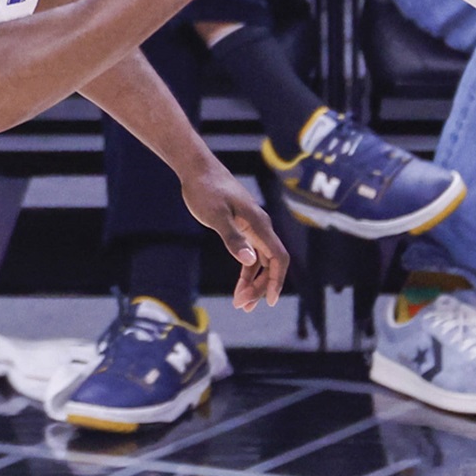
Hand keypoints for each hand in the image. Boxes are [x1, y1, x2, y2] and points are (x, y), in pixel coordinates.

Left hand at [181, 164, 288, 311]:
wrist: (197, 169)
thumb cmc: (205, 190)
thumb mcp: (216, 216)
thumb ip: (233, 239)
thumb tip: (250, 261)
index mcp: (259, 224)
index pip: (278, 258)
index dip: (277, 280)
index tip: (269, 301)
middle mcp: (260, 226)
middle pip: (271, 264)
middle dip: (260, 286)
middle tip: (242, 306)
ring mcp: (252, 227)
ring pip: (261, 262)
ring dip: (253, 282)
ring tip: (240, 302)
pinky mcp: (242, 227)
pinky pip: (251, 255)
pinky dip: (247, 271)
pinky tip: (239, 285)